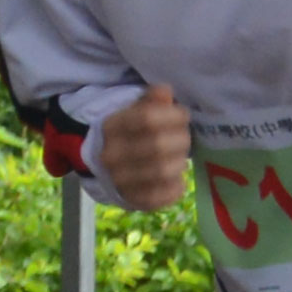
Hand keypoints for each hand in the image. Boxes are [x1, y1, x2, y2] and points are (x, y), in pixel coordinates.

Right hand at [85, 87, 196, 208]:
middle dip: (181, 140)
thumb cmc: (131, 132)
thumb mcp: (136, 110)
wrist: (106, 167)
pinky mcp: (133, 201)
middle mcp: (111, 155)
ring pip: (163, 172)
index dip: (174, 116)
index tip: (183, 116)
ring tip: (179, 157)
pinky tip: (176, 177)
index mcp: (112, 127)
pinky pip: (162, 196)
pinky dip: (176, 186)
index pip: (148, 119)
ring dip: (179, 162)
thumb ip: (151, 100)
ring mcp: (119, 181)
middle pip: (159, 146)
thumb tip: (164, 90)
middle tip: (184, 138)